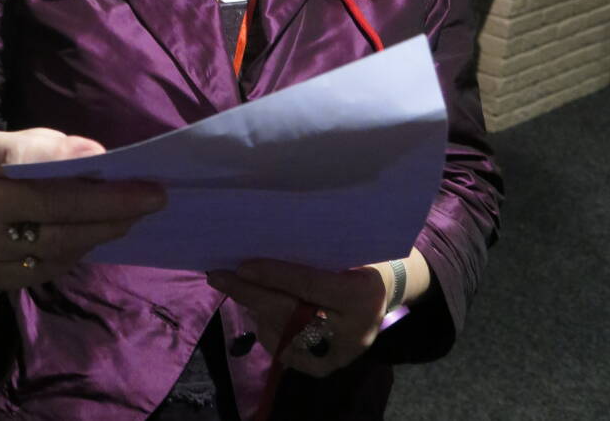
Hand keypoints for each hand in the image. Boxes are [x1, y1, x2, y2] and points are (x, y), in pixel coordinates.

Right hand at [0, 128, 165, 292]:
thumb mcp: (7, 147)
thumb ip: (47, 147)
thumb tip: (95, 157)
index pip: (11, 154)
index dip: (55, 154)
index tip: (99, 155)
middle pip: (49, 204)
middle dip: (108, 200)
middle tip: (153, 195)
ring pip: (54, 241)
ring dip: (102, 228)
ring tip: (136, 214)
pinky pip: (47, 266)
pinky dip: (79, 249)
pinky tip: (101, 234)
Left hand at [207, 259, 390, 376]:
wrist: (390, 287)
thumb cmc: (365, 255)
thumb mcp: (347, 247)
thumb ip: (313, 252)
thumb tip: (264, 243)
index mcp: (360, 295)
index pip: (308, 285)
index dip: (273, 276)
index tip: (241, 265)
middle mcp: (352, 331)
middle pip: (289, 313)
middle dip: (251, 294)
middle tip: (219, 277)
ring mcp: (341, 353)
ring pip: (284, 335)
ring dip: (255, 310)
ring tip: (234, 286)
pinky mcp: (331, 365)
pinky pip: (290, 354)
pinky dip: (268, 333)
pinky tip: (257, 314)